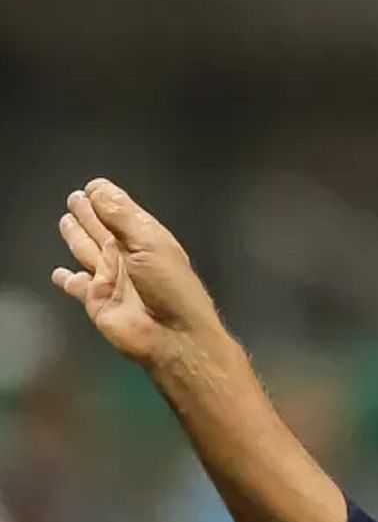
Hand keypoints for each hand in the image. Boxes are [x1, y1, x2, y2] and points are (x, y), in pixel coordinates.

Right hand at [51, 178, 227, 367]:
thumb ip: (121, 217)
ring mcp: (110, 279)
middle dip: (90, 214)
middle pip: (102, 229)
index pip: (122, 213)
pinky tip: (59, 273)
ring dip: (77, 237)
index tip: (92, 185)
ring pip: (87, 251)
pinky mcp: (96, 301)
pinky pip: (77, 286)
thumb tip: (97, 189)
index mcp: (146, 239)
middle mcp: (127, 256)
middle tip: (75, 198)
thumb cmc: (169, 285)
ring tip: (66, 220)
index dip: (108, 199)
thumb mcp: (150, 243)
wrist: (173, 336)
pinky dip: (68, 280)